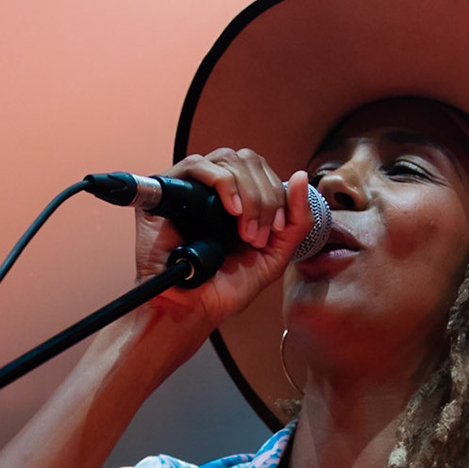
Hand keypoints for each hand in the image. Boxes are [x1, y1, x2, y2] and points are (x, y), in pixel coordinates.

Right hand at [132, 149, 314, 340]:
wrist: (190, 308)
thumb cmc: (225, 288)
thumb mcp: (275, 255)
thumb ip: (297, 220)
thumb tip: (300, 175)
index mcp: (239, 199)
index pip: (263, 170)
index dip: (277, 194)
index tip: (278, 230)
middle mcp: (214, 189)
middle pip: (248, 160)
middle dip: (264, 197)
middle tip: (258, 235)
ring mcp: (191, 187)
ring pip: (227, 159)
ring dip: (247, 193)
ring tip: (244, 231)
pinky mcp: (168, 190)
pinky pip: (196, 165)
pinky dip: (222, 183)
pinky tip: (231, 211)